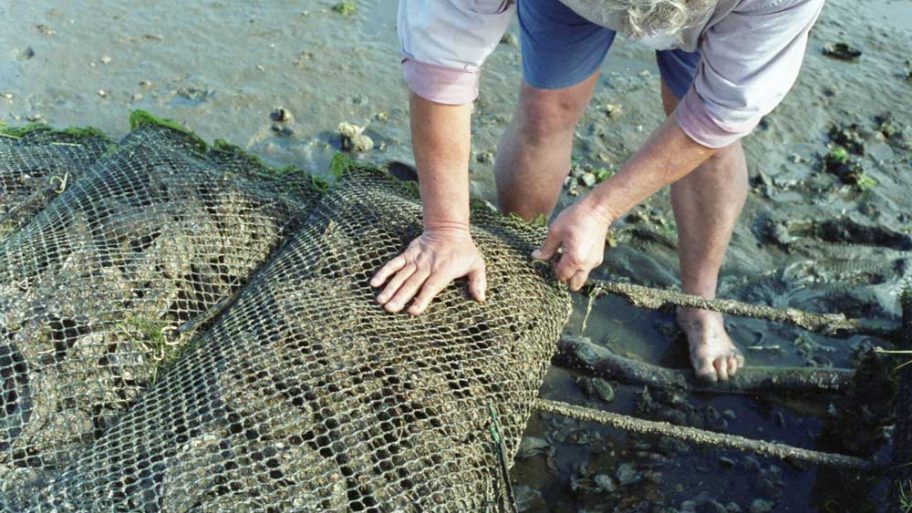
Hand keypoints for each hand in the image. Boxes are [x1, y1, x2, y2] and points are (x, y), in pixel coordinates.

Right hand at [370, 227, 485, 314]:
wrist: (448, 228)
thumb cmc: (464, 250)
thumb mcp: (477, 264)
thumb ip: (478, 281)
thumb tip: (481, 299)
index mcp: (444, 270)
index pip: (431, 286)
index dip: (422, 298)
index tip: (412, 311)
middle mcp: (428, 266)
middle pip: (412, 283)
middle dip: (400, 297)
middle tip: (390, 309)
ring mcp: (416, 259)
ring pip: (401, 275)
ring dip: (390, 288)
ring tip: (380, 301)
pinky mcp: (408, 254)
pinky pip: (394, 263)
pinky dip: (384, 272)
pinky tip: (374, 283)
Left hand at [532, 199, 612, 290]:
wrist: (599, 209)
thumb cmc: (575, 217)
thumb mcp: (555, 231)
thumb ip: (546, 248)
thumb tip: (535, 257)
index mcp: (574, 259)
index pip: (561, 276)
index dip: (553, 270)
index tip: (551, 258)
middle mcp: (586, 265)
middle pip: (574, 285)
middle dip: (565, 278)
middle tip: (558, 262)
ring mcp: (594, 262)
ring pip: (581, 278)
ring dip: (572, 272)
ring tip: (566, 255)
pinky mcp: (598, 258)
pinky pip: (586, 269)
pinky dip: (579, 266)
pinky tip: (575, 250)